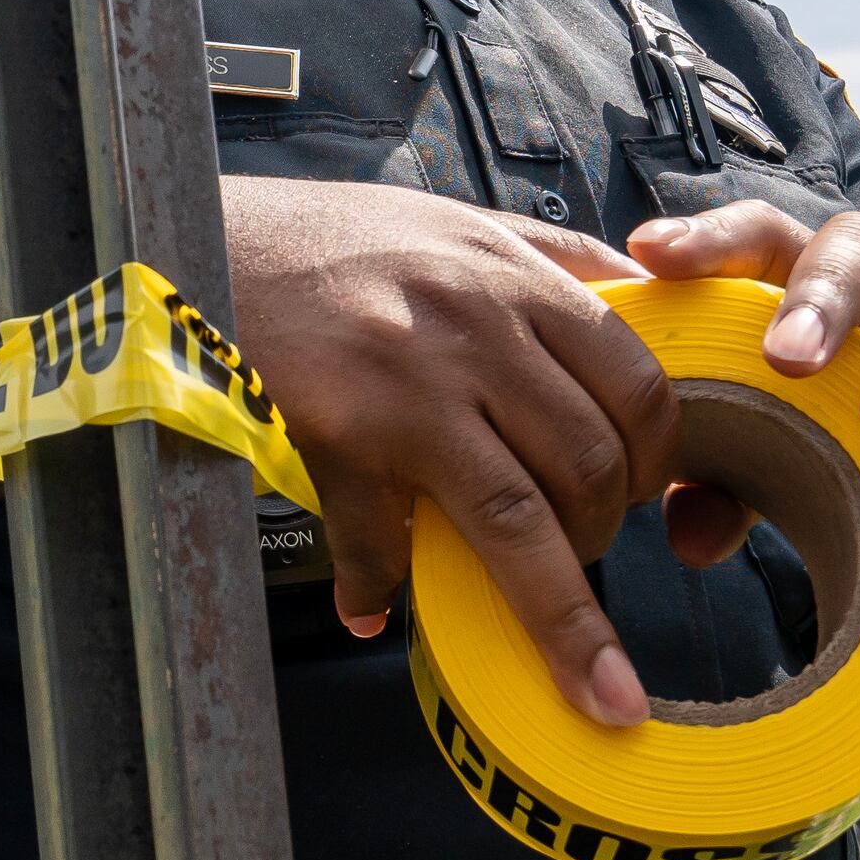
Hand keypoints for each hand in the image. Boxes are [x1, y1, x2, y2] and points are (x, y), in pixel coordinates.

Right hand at [218, 177, 673, 724]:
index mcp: (513, 278)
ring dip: (548, 603)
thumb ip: (551, 259)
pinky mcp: (338, 436)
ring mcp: (406, 389)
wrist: (202, 237)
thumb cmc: (330, 240)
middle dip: (604, 532)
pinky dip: (379, 590)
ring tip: (552, 635)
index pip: (637, 385)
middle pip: (588, 465)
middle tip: (583, 548)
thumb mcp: (458, 223)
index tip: (646, 494)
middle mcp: (472, 329)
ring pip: (517, 521)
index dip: (656, 461)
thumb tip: (637, 289)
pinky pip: (383, 546)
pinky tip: (369, 605)